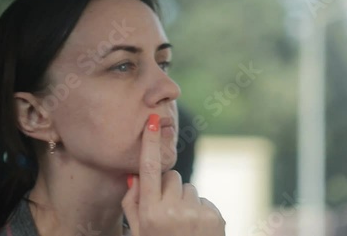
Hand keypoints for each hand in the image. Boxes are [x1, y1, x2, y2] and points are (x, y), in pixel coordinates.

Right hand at [122, 114, 225, 235]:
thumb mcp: (137, 232)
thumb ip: (132, 204)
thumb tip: (135, 175)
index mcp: (149, 213)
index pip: (148, 170)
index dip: (150, 144)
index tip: (154, 121)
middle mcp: (172, 211)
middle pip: (172, 176)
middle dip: (168, 188)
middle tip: (166, 212)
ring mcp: (195, 214)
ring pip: (189, 187)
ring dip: (185, 200)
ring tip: (182, 225)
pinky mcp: (214, 217)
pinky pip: (204, 200)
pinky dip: (199, 211)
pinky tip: (195, 230)